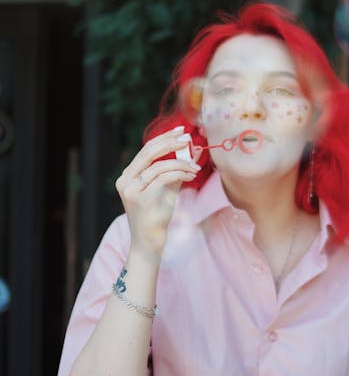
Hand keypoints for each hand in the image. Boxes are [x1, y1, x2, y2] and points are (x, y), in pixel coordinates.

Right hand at [115, 126, 200, 258]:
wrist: (149, 243)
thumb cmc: (157, 215)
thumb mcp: (166, 188)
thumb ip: (175, 169)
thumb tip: (192, 150)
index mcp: (128, 176)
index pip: (146, 151)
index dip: (164, 138)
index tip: (181, 132)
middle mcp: (126, 181)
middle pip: (148, 153)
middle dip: (170, 143)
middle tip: (188, 139)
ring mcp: (132, 191)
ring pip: (159, 167)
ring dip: (181, 164)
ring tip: (195, 168)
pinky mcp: (142, 200)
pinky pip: (164, 179)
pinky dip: (180, 174)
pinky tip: (191, 175)